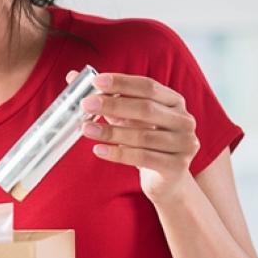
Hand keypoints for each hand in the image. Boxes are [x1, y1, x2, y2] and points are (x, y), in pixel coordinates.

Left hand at [67, 70, 198, 202]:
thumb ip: (106, 98)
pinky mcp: (177, 166)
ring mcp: (184, 144)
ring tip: (86, 129)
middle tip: (86, 105)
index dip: (122, 82)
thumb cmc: (146, 142)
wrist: (167, 180)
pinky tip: (98, 150)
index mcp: (175, 101)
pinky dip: (118, 153)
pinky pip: (143, 158)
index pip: (148, 86)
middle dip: (113, 105)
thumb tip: (72, 77)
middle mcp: (184, 120)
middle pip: (146, 109)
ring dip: (111, 132)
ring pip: (143, 136)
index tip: (96, 82)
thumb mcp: (128, 118)